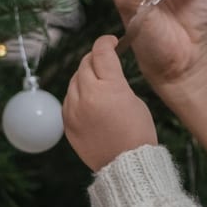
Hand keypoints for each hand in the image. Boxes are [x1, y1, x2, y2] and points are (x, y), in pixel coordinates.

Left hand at [64, 36, 158, 170]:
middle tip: (104, 60)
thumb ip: (117, 84)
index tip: (111, 41)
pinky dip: (78, 95)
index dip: (106, 42)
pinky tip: (91, 102)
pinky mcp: (67, 121)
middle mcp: (87, 94)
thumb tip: (105, 74)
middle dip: (95, 59)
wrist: (127, 165)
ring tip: (98, 84)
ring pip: (74, 81)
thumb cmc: (139, 134)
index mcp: (110, 87)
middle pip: (85, 64)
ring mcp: (73, 108)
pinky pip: (69, 99)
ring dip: (85, 77)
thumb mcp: (136, 102)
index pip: (102, 52)